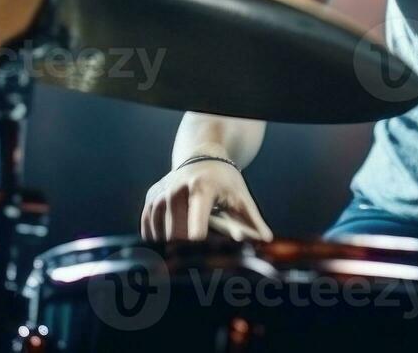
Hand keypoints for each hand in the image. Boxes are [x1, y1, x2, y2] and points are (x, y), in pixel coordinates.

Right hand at [140, 161, 273, 242]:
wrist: (204, 158)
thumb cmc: (226, 182)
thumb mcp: (241, 198)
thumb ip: (253, 221)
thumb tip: (267, 241)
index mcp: (202, 188)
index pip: (196, 215)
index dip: (195, 235)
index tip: (194, 251)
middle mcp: (176, 189)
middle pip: (177, 234)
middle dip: (189, 251)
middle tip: (201, 260)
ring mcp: (160, 194)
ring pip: (161, 236)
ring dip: (174, 247)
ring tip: (190, 245)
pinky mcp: (150, 200)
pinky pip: (150, 232)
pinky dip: (160, 241)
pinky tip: (173, 241)